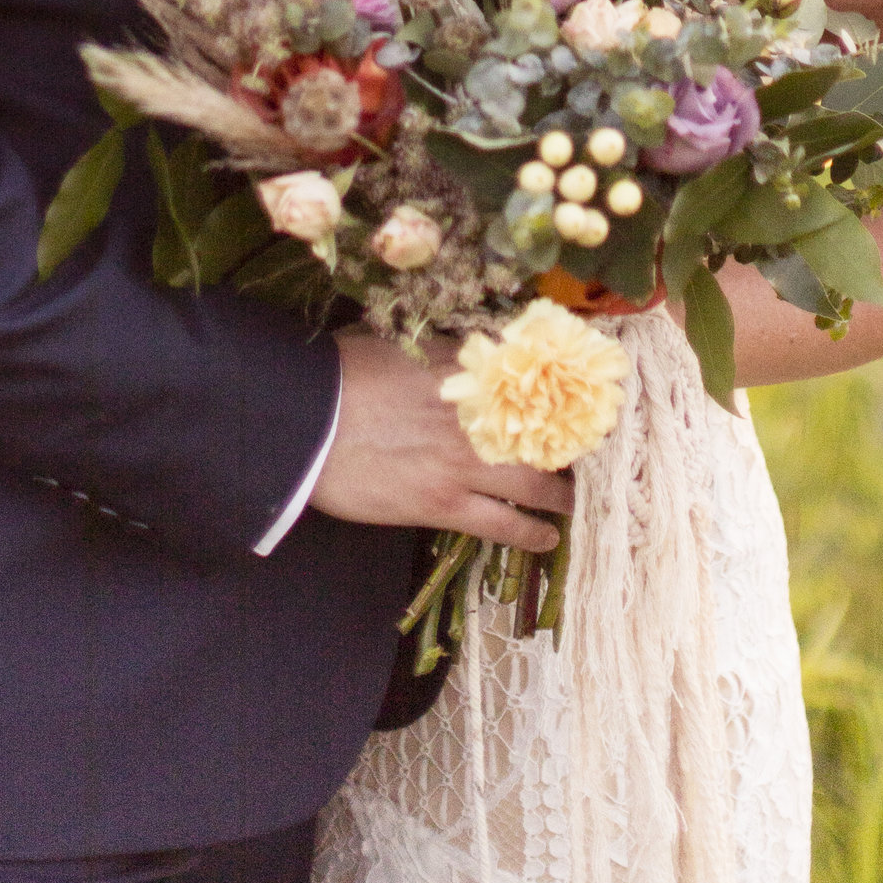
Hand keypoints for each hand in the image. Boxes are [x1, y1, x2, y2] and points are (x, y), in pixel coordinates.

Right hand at [308, 330, 568, 551]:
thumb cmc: (339, 374)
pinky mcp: (442, 504)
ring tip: (569, 500)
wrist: (305, 422)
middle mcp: (473, 414)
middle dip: (566, 445)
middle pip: (541, 431)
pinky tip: (548, 539)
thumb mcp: (395, 343)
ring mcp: (461, 462)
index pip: (524, 375)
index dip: (553, 387)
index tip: (572, 396)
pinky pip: (502, 525)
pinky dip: (531, 533)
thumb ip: (439, 350)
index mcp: (460, 368)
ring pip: (532, 483)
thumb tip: (467, 351)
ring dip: (558, 493)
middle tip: (577, 454)